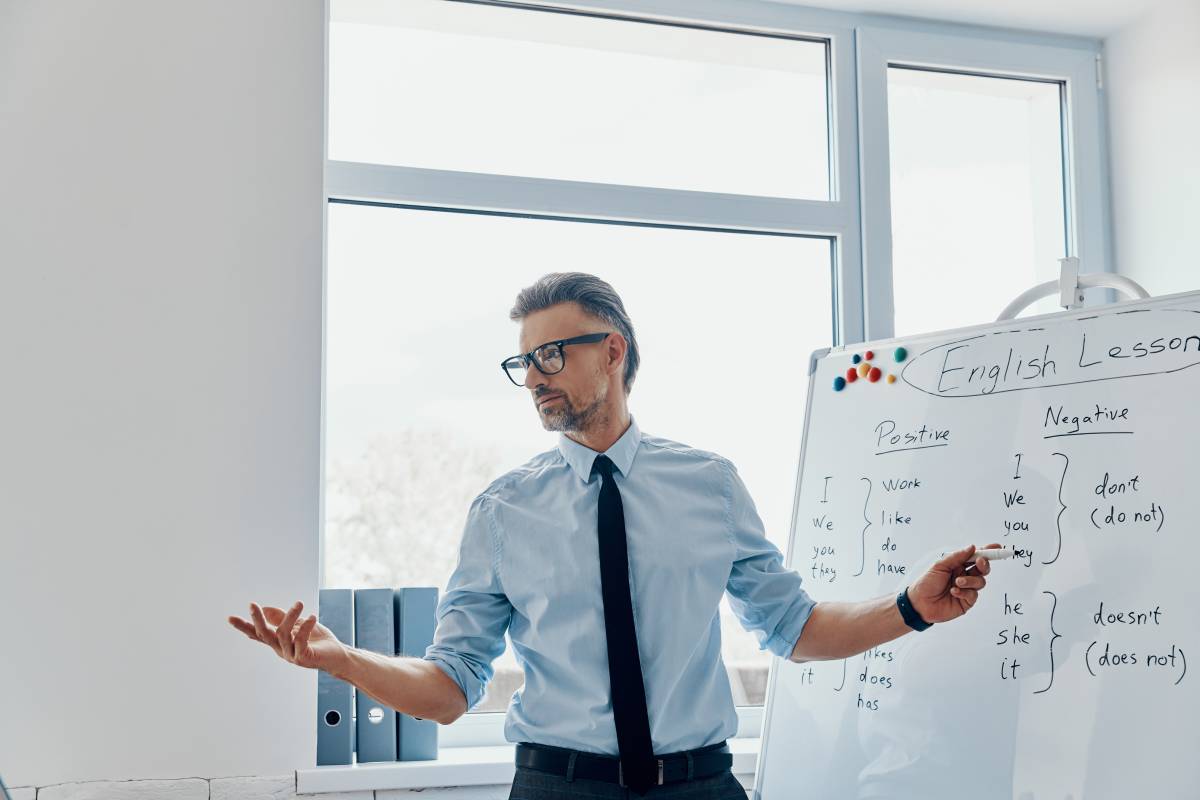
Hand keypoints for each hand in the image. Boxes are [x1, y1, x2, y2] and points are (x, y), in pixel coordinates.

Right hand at [227, 601, 346, 673]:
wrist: (336, 655)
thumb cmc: (318, 639)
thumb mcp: (298, 625)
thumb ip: (282, 618)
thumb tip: (265, 608)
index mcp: (278, 642)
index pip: (257, 633)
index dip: (244, 626)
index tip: (230, 618)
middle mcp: (281, 649)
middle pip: (264, 634)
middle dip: (257, 620)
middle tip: (252, 605)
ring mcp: (291, 655)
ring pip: (284, 634)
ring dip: (291, 616)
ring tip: (300, 604)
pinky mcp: (304, 658)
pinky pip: (301, 640)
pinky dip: (305, 626)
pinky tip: (312, 617)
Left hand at [906, 543, 999, 623]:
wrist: (919, 603)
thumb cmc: (926, 583)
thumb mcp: (939, 565)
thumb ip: (957, 557)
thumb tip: (972, 547)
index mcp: (957, 565)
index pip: (975, 556)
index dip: (987, 552)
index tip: (997, 547)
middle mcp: (964, 575)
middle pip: (982, 569)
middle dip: (984, 565)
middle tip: (980, 563)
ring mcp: (966, 589)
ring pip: (980, 581)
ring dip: (970, 580)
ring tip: (957, 581)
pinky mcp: (967, 601)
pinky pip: (973, 594)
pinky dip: (964, 591)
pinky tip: (954, 591)